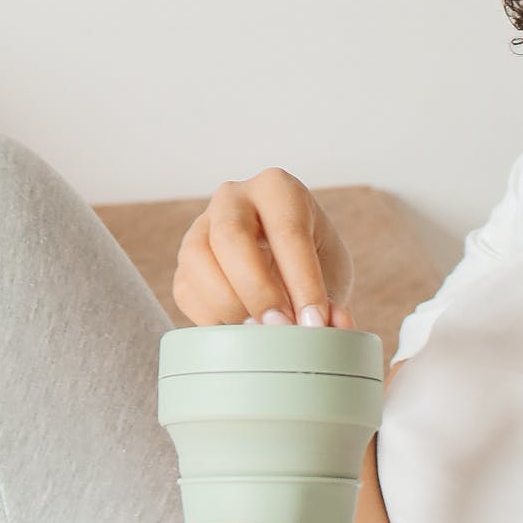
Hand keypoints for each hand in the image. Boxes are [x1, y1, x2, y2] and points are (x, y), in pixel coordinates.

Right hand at [173, 171, 355, 327]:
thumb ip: (334, 299)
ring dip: (229, 304)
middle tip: (281, 329)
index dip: (302, 282)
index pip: (288, 232)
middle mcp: (233, 198)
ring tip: (260, 334)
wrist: (280, 262)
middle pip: (231, 237)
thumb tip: (337, 326)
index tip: (314, 324)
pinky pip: (185, 289)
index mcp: (277, 188)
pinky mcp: (184, 262)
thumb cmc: (312, 262)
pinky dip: (211, 318)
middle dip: (257, 289)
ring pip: (198, 259)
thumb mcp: (332, 272)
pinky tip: (239, 332)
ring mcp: (201, 226)